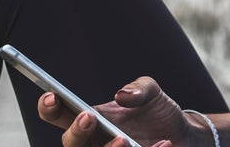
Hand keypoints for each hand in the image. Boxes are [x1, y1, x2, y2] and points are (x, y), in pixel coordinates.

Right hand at [36, 76, 208, 146]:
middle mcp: (94, 141)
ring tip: (123, 139)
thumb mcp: (151, 92)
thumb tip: (122, 95)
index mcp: (91, 119)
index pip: (60, 115)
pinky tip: (163, 144)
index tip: (52, 96)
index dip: (49, 107)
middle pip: (71, 144)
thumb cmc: (156, 112)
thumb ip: (139, 88)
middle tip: (88, 117)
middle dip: (76, 132)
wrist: (180, 133)